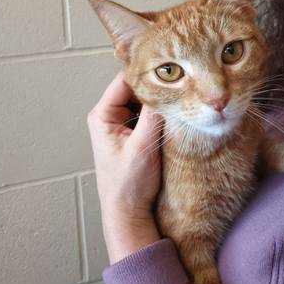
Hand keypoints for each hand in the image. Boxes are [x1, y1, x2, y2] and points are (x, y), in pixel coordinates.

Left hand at [87, 72, 162, 262]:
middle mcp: (108, 115)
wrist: (128, 213)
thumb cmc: (128, 185)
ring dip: (160, 100)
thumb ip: (153, 116)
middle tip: (181, 83)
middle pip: (136, 87)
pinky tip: (174, 112)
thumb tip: (169, 89)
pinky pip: (147, 113)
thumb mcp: (142, 146)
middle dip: (157, 86)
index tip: (171, 70)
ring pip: (143, 100)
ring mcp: (120, 124)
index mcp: (102, 115)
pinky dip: (160, 112)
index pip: (126, 80)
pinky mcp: (132, 132)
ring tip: (180, 96)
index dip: (148, 73)